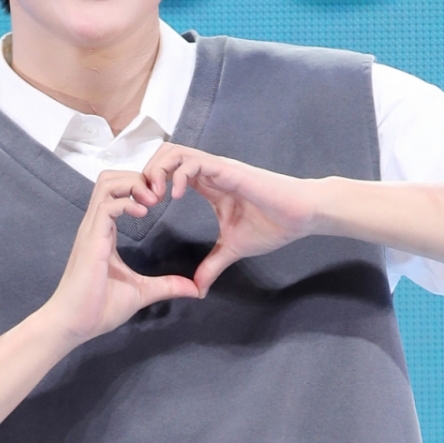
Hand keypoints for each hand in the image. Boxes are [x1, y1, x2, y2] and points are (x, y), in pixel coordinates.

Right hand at [46, 168, 199, 345]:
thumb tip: (194, 289)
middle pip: (111, 178)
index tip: (161, 200)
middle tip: (159, 195)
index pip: (117, 192)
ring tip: (152, 200)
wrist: (73, 324)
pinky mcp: (91, 240)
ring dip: (133, 184)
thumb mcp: (141, 293)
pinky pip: (107, 205)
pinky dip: (127, 202)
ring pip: (107, 183)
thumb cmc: (98, 308)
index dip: (140, 188)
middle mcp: (95, 225)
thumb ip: (167, 286)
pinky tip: (144, 213)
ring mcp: (91, 230)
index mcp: (104, 233)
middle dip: (138, 177)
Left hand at [141, 144, 318, 293]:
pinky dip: (178, 175)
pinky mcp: (229, 170)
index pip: (167, 172)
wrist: (301, 216)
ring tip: (154, 199)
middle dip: (145, 176)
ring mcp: (218, 168)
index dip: (149, 186)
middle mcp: (209, 172)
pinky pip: (195, 161)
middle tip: (142, 204)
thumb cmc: (273, 225)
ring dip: (157, 172)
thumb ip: (212, 266)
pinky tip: (174, 197)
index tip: (143, 211)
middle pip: (163, 156)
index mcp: (207, 185)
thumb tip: (198, 290)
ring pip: (174, 152)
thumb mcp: (233, 250)